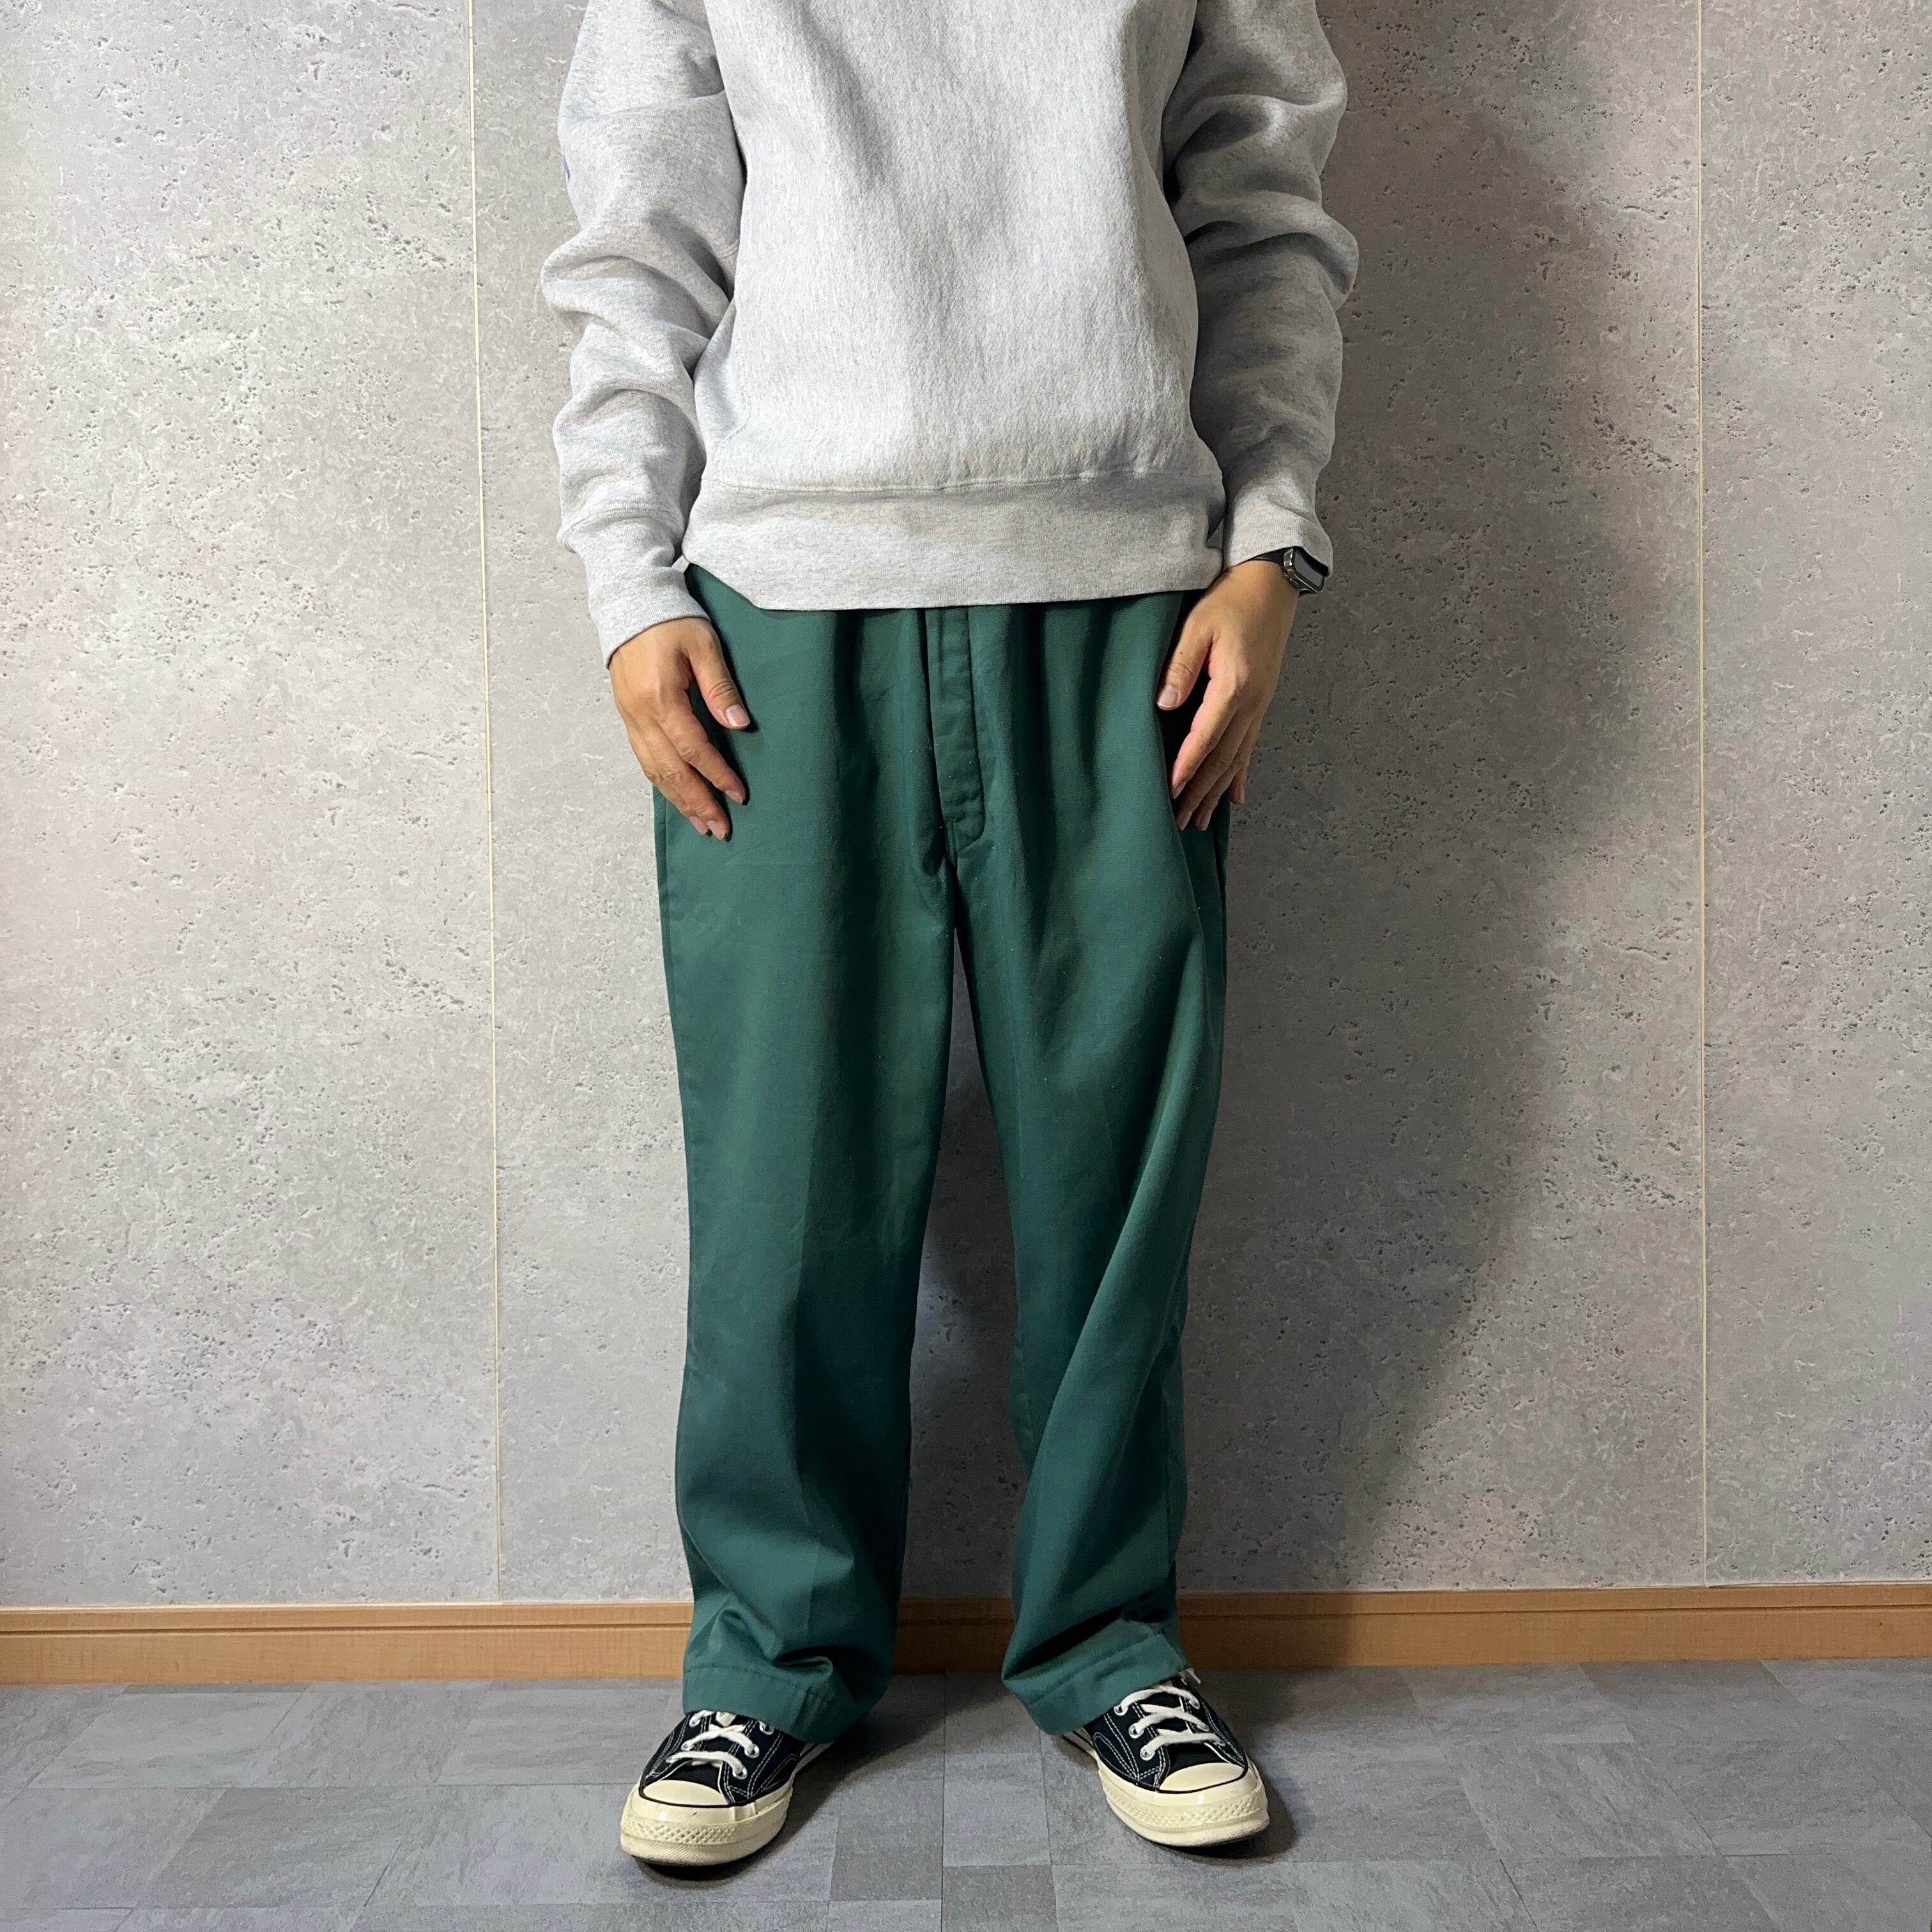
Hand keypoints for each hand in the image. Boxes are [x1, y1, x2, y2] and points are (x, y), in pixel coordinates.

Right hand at [609, 617, 750, 837]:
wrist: (628, 601)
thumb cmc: (669, 618)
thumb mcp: (703, 644)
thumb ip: (720, 687)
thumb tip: (739, 724)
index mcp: (660, 696)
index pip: (693, 748)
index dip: (717, 775)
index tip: (739, 795)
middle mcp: (639, 713)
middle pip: (670, 770)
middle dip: (697, 802)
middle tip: (720, 830)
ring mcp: (629, 716)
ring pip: (654, 770)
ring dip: (679, 800)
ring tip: (701, 825)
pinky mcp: (627, 716)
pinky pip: (644, 758)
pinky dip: (662, 782)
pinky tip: (677, 797)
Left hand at [1158, 559, 1296, 828]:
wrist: (1271, 584)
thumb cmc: (1231, 599)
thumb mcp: (1198, 625)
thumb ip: (1180, 665)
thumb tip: (1163, 703)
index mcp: (1234, 684)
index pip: (1205, 736)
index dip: (1187, 766)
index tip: (1171, 791)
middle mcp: (1252, 702)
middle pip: (1222, 758)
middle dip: (1199, 792)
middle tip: (1178, 822)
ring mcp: (1260, 705)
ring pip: (1236, 759)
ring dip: (1216, 792)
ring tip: (1199, 821)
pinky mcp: (1261, 702)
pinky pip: (1249, 747)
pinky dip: (1239, 775)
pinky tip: (1235, 799)